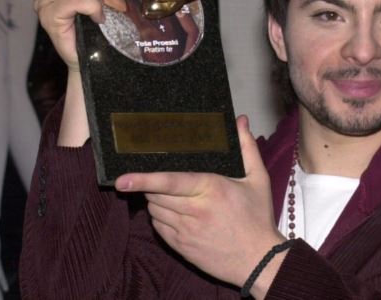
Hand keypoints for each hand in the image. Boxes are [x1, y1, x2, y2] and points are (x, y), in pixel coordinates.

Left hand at [115, 116, 285, 290]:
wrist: (258, 260)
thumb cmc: (258, 217)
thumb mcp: (258, 178)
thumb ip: (247, 146)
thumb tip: (240, 120)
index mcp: (211, 189)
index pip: (170, 182)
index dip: (144, 179)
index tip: (122, 179)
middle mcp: (195, 211)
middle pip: (156, 195)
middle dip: (152, 185)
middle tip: (158, 178)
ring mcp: (186, 232)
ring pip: (154, 210)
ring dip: (156, 200)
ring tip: (172, 195)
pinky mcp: (181, 247)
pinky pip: (158, 227)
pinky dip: (160, 217)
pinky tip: (175, 213)